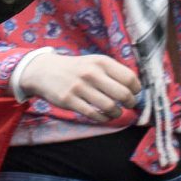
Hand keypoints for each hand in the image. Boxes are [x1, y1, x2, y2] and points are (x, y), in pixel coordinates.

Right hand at [16, 52, 138, 122]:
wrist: (45, 71)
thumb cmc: (76, 68)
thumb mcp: (94, 62)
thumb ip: (113, 72)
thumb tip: (135, 88)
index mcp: (101, 62)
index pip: (129, 78)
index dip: (136, 89)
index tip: (133, 93)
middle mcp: (91, 73)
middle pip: (122, 94)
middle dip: (130, 103)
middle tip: (128, 105)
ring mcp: (79, 87)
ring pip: (109, 106)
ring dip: (117, 113)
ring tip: (116, 112)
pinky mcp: (70, 100)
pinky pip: (93, 114)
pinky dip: (103, 118)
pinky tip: (104, 116)